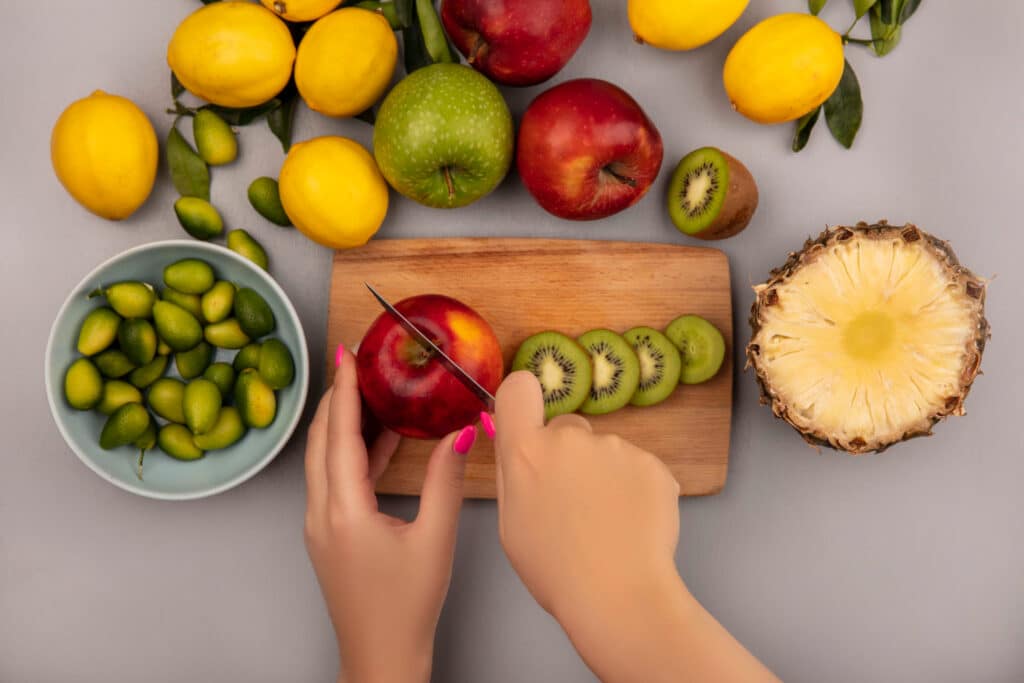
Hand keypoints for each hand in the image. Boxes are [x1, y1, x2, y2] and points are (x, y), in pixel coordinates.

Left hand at [304, 344, 477, 682]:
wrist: (381, 656)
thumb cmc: (407, 607)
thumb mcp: (435, 539)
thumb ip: (445, 480)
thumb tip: (460, 433)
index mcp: (343, 512)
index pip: (340, 435)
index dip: (345, 391)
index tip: (347, 354)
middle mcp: (321, 514)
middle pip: (321, 440)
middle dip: (337, 396)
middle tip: (353, 361)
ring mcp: (320, 525)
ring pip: (323, 458)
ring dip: (340, 421)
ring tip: (365, 390)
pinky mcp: (328, 533)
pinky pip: (332, 479)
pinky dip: (348, 451)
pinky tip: (375, 440)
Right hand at [492, 371, 681, 623]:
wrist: (619, 596)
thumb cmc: (556, 570)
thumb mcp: (511, 524)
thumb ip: (512, 472)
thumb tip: (510, 439)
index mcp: (527, 452)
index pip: (518, 389)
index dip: (522, 401)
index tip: (528, 423)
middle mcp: (570, 439)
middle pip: (565, 429)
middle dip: (567, 456)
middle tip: (573, 504)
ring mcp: (615, 448)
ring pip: (604, 452)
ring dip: (603, 476)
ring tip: (605, 523)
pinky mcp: (652, 463)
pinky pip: (637, 467)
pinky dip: (634, 489)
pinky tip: (630, 524)